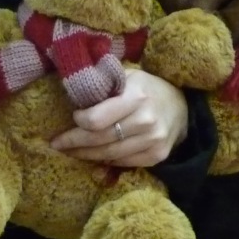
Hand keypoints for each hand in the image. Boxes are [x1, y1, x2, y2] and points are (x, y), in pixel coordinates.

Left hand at [49, 69, 188, 167]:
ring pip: (109, 154)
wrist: (181, 106)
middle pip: (100, 139)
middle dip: (74, 143)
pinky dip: (106, 160)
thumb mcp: (129, 76)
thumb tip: (74, 88)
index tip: (73, 117)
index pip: (97, 118)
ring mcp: (153, 140)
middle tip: (57, 143)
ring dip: (86, 155)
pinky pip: (123, 163)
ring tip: (70, 151)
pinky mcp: (156, 156)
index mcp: (136, 96)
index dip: (79, 122)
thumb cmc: (147, 88)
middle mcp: (145, 120)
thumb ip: (106, 83)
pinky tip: (95, 155)